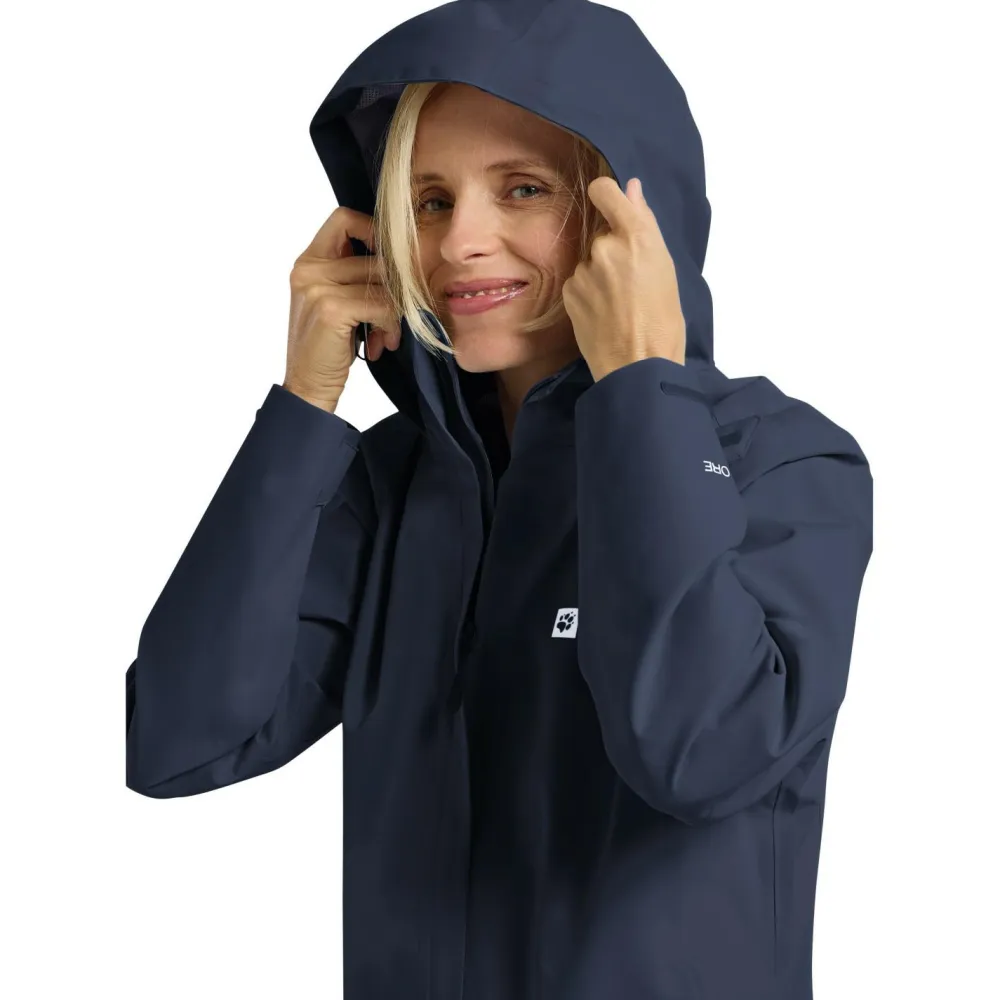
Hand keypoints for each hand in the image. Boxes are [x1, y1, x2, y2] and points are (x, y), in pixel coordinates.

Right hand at [284, 207, 400, 410]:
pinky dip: (391, 326)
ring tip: (387, 335)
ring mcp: (317, 287)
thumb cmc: (327, 348)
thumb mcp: (335, 303)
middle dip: (394, 289)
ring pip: (383, 283)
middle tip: (394, 317)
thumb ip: (353, 276)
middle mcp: (308, 269)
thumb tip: (399, 258)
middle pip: (374, 255)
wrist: (308, 386)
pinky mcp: (332, 309)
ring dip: (395, 313)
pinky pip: (382, 305)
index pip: (343, 218)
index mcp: (307, 262)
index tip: (389, 261)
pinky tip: (382, 344)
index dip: (372, 231)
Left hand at [561, 177, 685, 381]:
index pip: (605, 190)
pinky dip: (589, 292)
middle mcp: (605, 247)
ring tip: (618, 303)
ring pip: (590, 260)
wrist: (637, 365)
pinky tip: (604, 313)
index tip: (610, 205)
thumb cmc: (663, 321)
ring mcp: (584, 270)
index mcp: (637, 237)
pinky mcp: (570, 291)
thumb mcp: (664, 268)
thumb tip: (632, 189)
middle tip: (631, 281)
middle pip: (602, 233)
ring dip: (600, 273)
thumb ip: (644, 224)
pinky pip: (579, 280)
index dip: (606, 194)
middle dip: (612, 250)